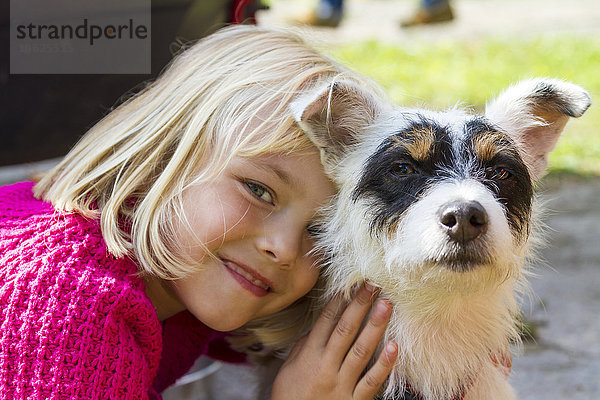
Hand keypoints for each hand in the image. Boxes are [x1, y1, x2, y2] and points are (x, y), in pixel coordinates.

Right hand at [270, 282, 396, 399]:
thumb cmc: (290, 397)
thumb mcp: (290, 369)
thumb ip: (305, 346)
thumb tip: (320, 324)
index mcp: (309, 356)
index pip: (326, 322)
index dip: (340, 301)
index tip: (352, 283)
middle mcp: (326, 367)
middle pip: (345, 330)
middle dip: (360, 305)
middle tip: (373, 285)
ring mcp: (341, 384)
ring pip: (361, 350)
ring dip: (375, 326)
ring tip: (386, 305)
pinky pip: (372, 381)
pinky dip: (384, 364)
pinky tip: (394, 347)